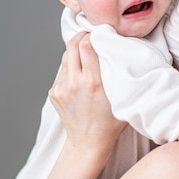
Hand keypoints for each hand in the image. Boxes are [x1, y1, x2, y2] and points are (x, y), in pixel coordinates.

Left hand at [49, 32, 126, 160]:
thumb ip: (121, 75)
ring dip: (75, 51)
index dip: (93, 36)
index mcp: (93, 82)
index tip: (100, 35)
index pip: (87, 45)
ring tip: (86, 54)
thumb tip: (124, 53)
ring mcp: (61, 88)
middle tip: (91, 36)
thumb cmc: (111, 122)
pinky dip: (71, 68)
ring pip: (65, 57)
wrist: (89, 142)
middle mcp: (75, 83)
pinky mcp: (54, 93)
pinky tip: (80, 75)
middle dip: (81, 37)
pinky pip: (62, 72)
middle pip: (72, 45)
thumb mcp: (122, 98)